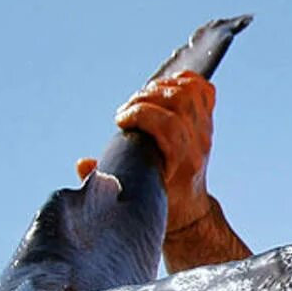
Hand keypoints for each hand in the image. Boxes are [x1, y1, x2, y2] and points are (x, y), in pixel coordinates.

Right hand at [74, 70, 215, 234]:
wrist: (188, 209)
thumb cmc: (158, 204)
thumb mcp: (129, 199)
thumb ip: (104, 184)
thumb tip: (84, 164)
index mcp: (182, 163)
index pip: (171, 126)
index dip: (142, 115)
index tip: (121, 122)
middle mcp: (198, 144)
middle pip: (179, 101)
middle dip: (145, 99)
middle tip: (126, 112)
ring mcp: (205, 131)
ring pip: (190, 92)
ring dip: (160, 87)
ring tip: (140, 100)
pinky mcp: (207, 122)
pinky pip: (204, 90)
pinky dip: (183, 81)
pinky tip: (162, 89)